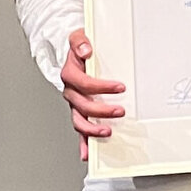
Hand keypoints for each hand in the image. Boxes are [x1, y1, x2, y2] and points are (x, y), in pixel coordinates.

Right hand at [58, 27, 125, 158]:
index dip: (100, 87)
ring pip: (79, 121)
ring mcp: (75, 104)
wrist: (77, 52)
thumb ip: (80, 41)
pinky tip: (88, 153)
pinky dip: (83, 143)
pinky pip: (80, 130)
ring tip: (107, 132)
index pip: (83, 83)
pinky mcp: (81, 112)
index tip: (119, 87)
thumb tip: (86, 49)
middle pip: (81, 106)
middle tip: (120, 111)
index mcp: (70, 74)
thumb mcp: (79, 37)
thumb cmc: (81, 48)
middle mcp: (71, 92)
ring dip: (92, 130)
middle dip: (101, 111)